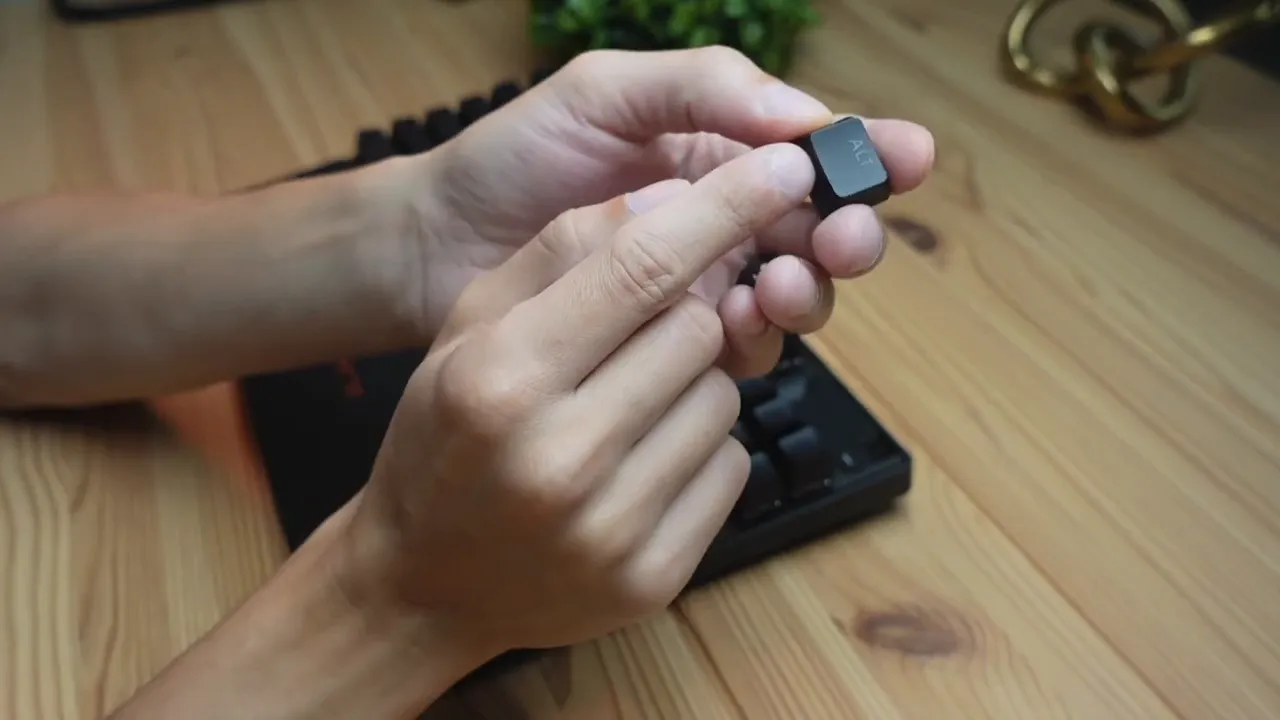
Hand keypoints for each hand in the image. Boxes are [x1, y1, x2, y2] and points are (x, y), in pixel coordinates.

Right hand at [340, 141, 816, 663]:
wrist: (422, 586)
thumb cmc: (443, 439)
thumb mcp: (468, 328)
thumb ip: (561, 253)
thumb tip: (667, 198)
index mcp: (503, 380)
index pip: (642, 268)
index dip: (725, 207)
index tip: (782, 167)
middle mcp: (561, 458)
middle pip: (699, 329)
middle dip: (684, 313)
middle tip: (637, 333)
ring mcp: (612, 529)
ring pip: (723, 396)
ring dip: (691, 382)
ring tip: (624, 407)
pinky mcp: (654, 578)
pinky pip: (729, 466)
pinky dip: (700, 449)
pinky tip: (639, 462)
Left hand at [410, 46, 933, 376]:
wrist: (435, 250)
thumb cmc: (509, 160)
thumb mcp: (603, 93)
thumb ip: (703, 89)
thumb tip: (803, 116)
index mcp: (713, 148)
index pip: (811, 150)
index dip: (869, 155)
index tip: (909, 161)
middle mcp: (718, 217)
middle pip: (817, 230)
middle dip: (845, 235)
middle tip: (841, 242)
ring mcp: (698, 284)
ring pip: (789, 292)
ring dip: (804, 290)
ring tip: (775, 288)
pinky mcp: (671, 346)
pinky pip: (738, 348)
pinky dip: (754, 339)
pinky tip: (737, 327)